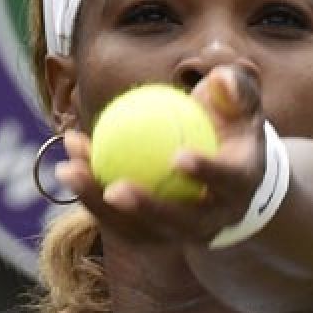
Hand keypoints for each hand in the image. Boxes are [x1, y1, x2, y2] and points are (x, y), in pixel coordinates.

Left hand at [55, 65, 265, 244]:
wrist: (228, 166)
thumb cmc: (231, 121)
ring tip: (71, 170)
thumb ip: (235, 86)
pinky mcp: (156, 234)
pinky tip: (70, 163)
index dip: (206, 173)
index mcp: (242, 183)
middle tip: (113, 187)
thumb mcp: (241, 99)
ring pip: (141, 230)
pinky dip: (93, 195)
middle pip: (180, 223)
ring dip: (101, 205)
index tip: (177, 157)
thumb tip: (219, 78)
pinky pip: (120, 221)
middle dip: (145, 210)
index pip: (228, 181)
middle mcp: (217, 217)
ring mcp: (185, 231)